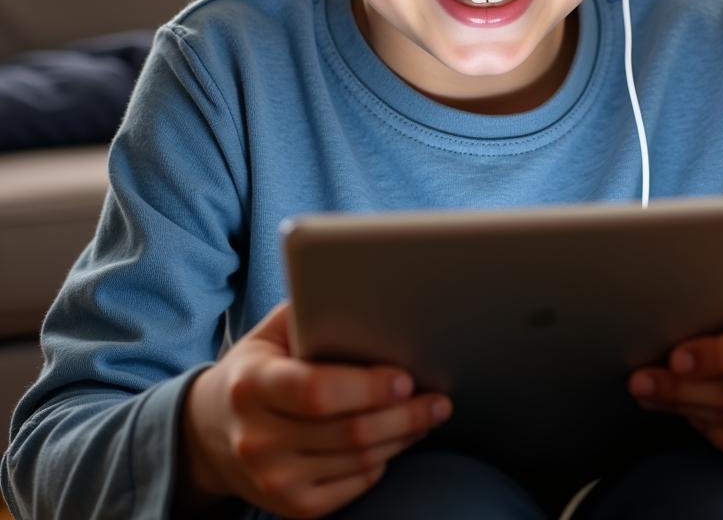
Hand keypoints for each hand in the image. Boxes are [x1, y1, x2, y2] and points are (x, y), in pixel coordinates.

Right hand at [177, 301, 452, 518]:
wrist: (211, 429)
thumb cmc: (259, 365)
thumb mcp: (273, 331)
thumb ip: (314, 310)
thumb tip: (372, 295)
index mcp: (252, 385)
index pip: (316, 392)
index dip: (367, 387)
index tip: (406, 377)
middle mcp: (256, 438)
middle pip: (348, 432)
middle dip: (405, 415)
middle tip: (439, 399)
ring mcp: (271, 479)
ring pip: (358, 462)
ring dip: (403, 437)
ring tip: (429, 414)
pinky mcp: (289, 506)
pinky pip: (352, 486)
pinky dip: (382, 462)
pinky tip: (397, 439)